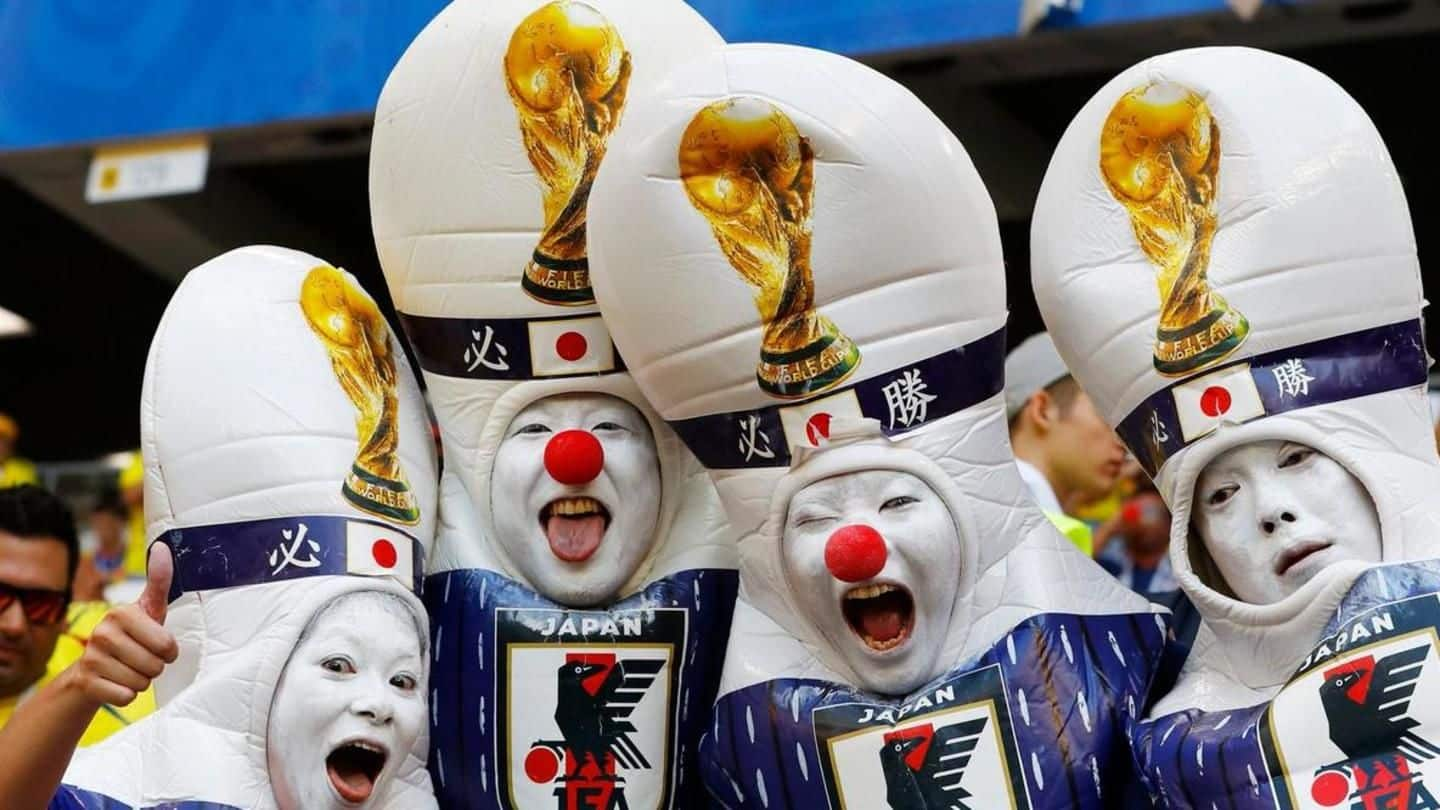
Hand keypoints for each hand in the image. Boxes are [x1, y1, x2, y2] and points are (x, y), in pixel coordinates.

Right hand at [65, 543, 177, 706]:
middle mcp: (102, 632)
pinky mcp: (85, 681)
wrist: (92, 670)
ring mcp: (91, 657)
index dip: (169, 651)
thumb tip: (163, 546)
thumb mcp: (148, 610)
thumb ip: (159, 581)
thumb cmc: (132, 636)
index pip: (167, 645)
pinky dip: (127, 694)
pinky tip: (116, 683)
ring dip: (141, 681)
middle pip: (155, 665)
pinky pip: (125, 697)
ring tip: (128, 669)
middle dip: (155, 667)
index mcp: (121, 612)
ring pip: (141, 682)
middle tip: (142, 659)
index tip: (160, 645)